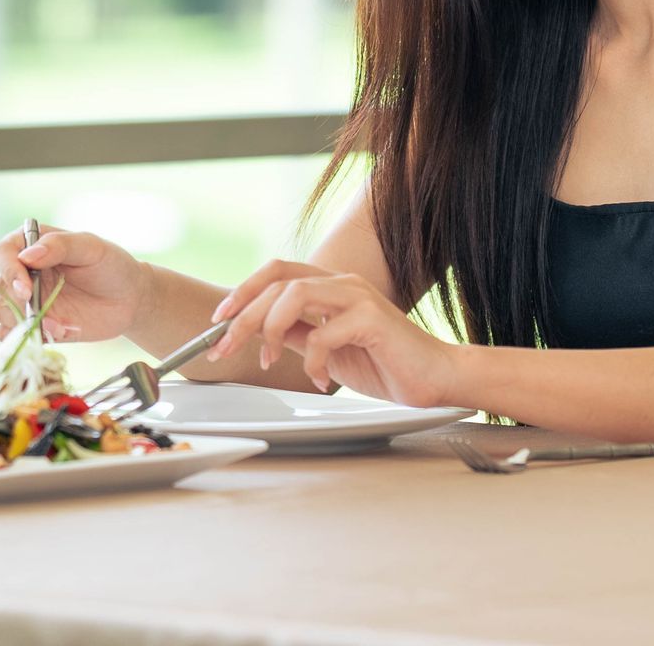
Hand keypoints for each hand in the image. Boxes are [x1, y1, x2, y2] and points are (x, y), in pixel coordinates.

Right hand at [0, 223, 150, 342]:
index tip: (26, 287)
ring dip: (23, 323)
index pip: (3, 254)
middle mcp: (24, 273)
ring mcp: (28, 302)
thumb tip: (27, 256)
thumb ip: (60, 245)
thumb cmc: (111, 265)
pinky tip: (62, 333)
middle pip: (1, 287)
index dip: (9, 271)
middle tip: (45, 312)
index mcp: (32, 246)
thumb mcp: (91, 247)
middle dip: (18, 302)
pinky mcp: (36, 326)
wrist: (129, 299)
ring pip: (1, 314)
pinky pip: (15, 337)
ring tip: (57, 326)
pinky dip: (31, 339)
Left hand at [204, 260, 458, 407]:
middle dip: (242, 314)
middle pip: (276, 280)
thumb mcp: (328, 349)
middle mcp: (341, 283)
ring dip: (271, 330)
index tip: (217, 323)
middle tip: (224, 347)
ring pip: (293, 295)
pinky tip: (322, 380)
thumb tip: (261, 333)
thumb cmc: (386, 364)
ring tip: (271, 361)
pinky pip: (323, 332)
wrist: (435, 378)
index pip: (275, 273)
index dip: (241, 293)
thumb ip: (300, 335)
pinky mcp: (371, 319)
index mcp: (330, 286)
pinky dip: (313, 361)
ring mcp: (357, 297)